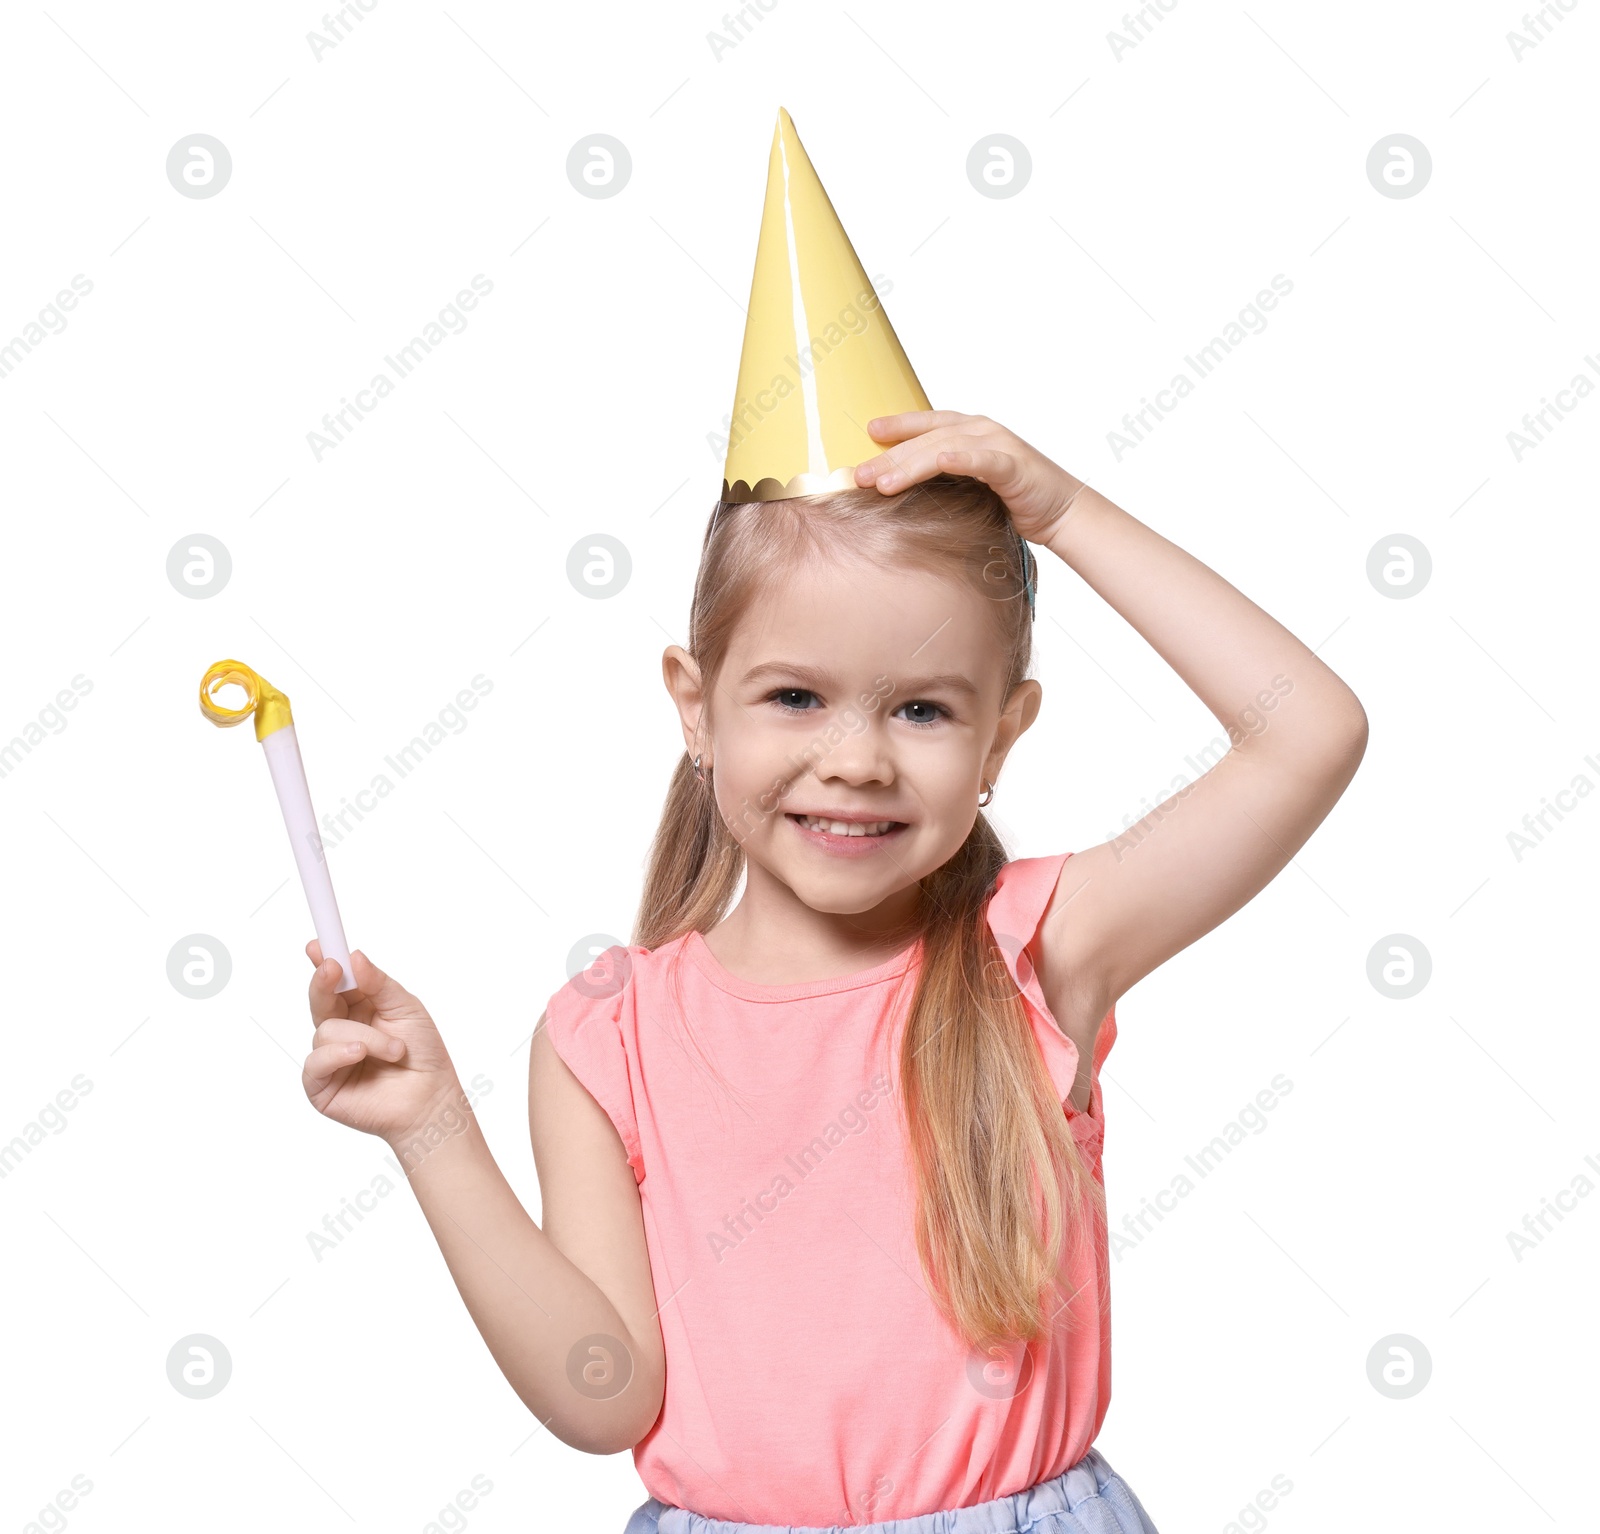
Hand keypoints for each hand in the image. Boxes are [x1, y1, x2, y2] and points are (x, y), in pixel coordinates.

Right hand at [301, 943, 460, 1144]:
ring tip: (393, 1050)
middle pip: (319, 999)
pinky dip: (338, 1054)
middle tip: (332, 968)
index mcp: (360, 1008)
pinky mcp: (322, 1086)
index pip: (335, 981)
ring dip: (363, 1036)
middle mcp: (342, 1030)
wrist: (431, 1099)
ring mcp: (330, 1057)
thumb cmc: (423, 1054)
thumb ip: (378, 983)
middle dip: (323, 982)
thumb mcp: (406, 1009)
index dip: (324, 962)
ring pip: (326, 1029)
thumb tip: (354, 957)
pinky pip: (315, 1061)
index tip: (318, 945)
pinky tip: (358, 1055)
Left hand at [854, 410, 1090, 544]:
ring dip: (912, 463)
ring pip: (946, 448)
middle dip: (891, 457)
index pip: (927, 424)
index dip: (898, 425)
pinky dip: (962, 458)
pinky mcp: (1014, 466)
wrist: (1062, 512)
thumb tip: (902, 489)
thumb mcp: (972, 486)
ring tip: (884, 483)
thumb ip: (944, 479)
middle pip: (927, 439)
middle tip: (860, 475)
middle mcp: (982, 431)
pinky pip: (983, 460)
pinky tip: (940, 461)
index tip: (869, 431)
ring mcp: (999, 445)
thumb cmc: (1014, 500)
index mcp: (970, 432)